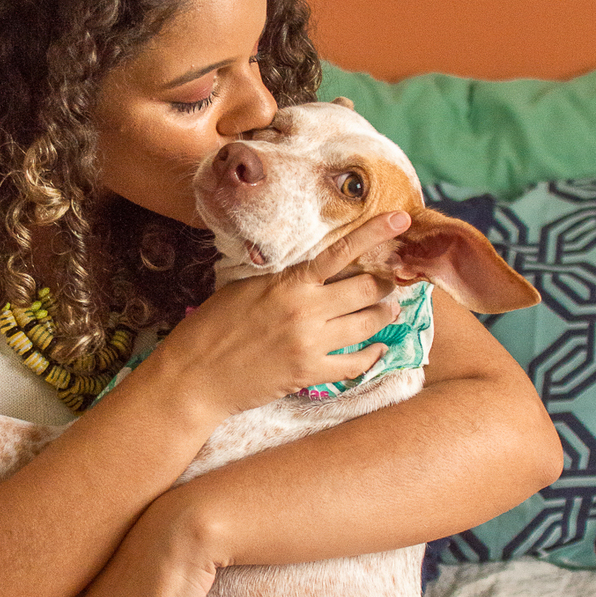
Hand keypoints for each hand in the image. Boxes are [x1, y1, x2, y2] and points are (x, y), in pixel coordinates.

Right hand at [153, 211, 411, 420]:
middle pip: (366, 288)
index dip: (375, 233)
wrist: (195, 375)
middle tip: (391, 280)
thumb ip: (281, 277)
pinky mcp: (310, 372)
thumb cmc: (211, 327)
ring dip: (384, 315)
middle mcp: (305, 309)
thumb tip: (309, 268)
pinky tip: (376, 349)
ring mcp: (310, 342)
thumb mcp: (244, 287)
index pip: (341, 251)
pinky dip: (371, 354)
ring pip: (368, 323)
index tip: (401, 220)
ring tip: (388, 311)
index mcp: (288, 282)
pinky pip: (356, 363)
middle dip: (385, 282)